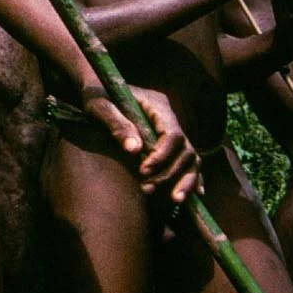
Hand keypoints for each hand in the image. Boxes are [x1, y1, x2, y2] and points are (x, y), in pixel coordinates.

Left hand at [83, 84, 200, 204]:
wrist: (97, 92)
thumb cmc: (97, 97)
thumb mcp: (100, 107)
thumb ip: (117, 124)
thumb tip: (135, 150)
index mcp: (157, 104)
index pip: (172, 133)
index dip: (162, 155)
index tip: (143, 171)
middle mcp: (169, 117)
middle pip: (185, 149)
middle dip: (171, 173)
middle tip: (149, 189)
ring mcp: (170, 130)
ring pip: (190, 157)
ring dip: (184, 180)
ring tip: (174, 200)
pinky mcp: (167, 143)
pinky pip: (186, 161)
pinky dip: (191, 177)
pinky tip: (195, 195)